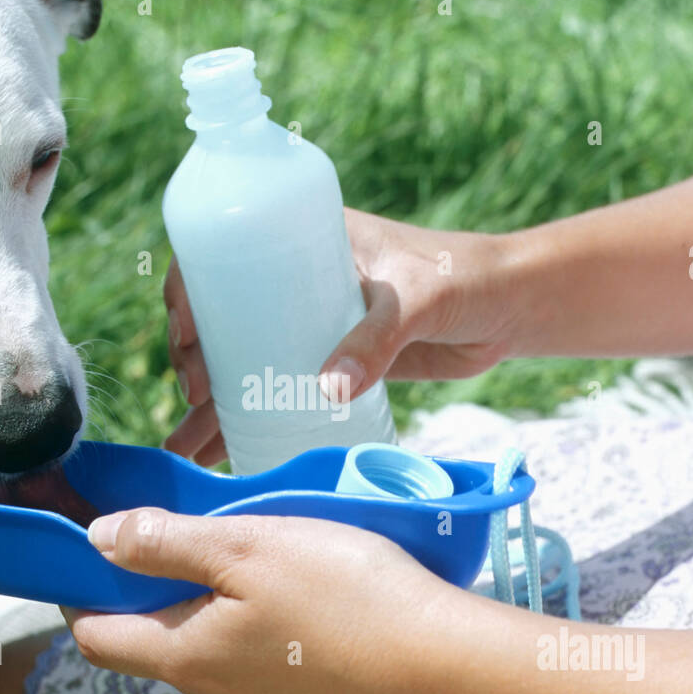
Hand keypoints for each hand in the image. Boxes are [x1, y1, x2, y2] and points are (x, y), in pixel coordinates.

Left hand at [63, 507, 493, 693]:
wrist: (454, 673)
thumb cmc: (349, 599)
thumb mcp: (249, 546)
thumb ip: (167, 543)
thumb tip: (97, 540)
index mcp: (188, 660)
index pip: (98, 637)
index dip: (83, 592)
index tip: (94, 551)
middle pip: (163, 644)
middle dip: (168, 591)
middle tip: (207, 535)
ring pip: (223, 657)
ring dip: (228, 611)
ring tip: (275, 562)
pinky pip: (273, 673)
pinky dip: (274, 636)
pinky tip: (320, 604)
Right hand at [163, 208, 518, 463]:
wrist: (510, 310)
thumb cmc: (464, 278)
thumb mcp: (416, 298)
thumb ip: (377, 339)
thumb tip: (327, 389)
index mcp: (302, 239)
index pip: (222, 257)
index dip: (189, 295)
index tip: (186, 336)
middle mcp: (294, 280)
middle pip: (220, 318)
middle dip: (193, 358)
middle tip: (196, 394)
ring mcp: (309, 324)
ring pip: (241, 362)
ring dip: (209, 403)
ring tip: (182, 448)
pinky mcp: (329, 363)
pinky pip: (275, 390)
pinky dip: (247, 421)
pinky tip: (222, 455)